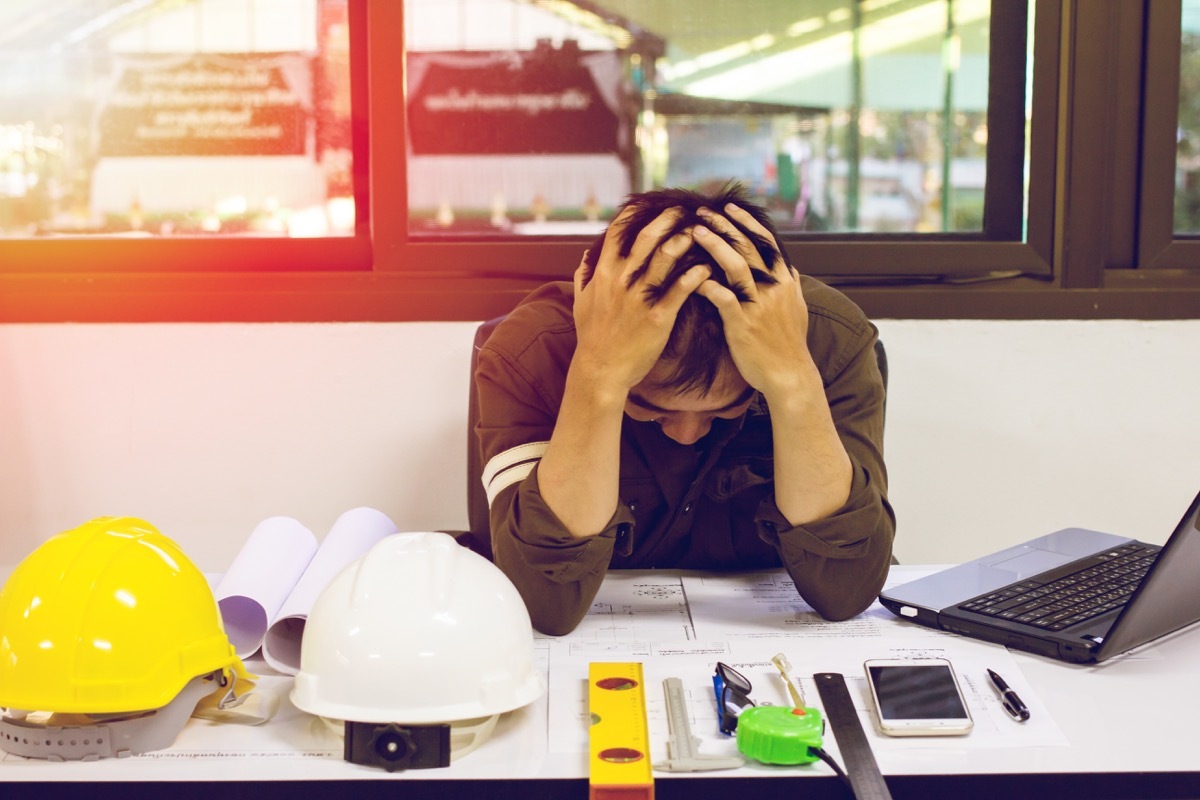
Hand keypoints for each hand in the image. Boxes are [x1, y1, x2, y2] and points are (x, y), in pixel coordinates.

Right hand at [572, 206, 710, 392]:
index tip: (647, 204)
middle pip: (646, 238)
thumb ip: (583, 277)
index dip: (634, 214)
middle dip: (667, 219)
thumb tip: (585, 257)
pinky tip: (706, 267)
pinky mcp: (658, 316)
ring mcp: (640, 298)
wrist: (600, 371)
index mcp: (604, 274)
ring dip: (684, 240)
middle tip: (683, 210)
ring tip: (699, 232)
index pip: (618, 233)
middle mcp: (622, 281)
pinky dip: (695, 274)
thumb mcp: (580, 303)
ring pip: (665, 258)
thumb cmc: (592, 338)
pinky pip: (681, 289)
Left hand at [693, 203, 813, 399]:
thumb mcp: (798, 309)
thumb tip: (790, 267)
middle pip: (748, 247)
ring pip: (737, 266)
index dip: (747, 223)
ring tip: (696, 231)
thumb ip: (792, 285)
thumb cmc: (789, 344)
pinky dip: (708, 284)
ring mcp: (758, 305)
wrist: (789, 375)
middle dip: (725, 226)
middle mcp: (773, 288)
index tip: (730, 208)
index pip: (766, 242)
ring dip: (715, 245)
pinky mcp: (743, 323)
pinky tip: (692, 275)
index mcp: (784, 281)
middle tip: (703, 212)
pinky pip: (723, 297)